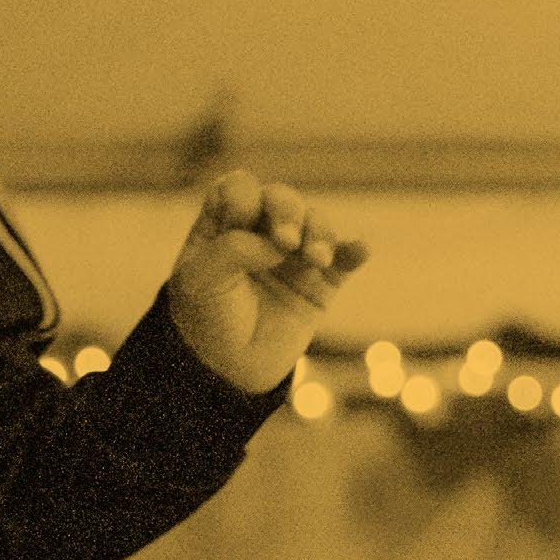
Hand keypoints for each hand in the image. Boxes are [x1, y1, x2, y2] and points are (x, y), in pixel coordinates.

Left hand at [166, 169, 367, 395]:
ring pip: (315, 223)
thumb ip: (233, 249)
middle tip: (286, 242)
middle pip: (281, 199)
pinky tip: (360, 249)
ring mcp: (293, 255)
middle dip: (287, 211)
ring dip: (319, 233)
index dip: (245, 195)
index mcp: (223, 224)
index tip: (241, 220)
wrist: (227, 371)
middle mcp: (260, 232)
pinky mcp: (322, 281)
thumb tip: (281, 243)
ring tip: (316, 260)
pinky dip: (354, 250)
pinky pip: (345, 258)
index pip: (240, 188)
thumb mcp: (200, 280)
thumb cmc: (205, 319)